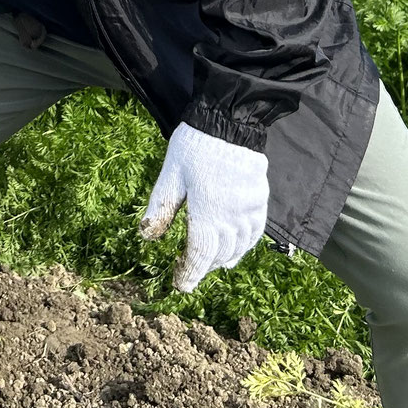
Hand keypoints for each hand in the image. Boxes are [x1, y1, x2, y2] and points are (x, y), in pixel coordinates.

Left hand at [139, 123, 269, 291]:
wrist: (229, 122)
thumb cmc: (194, 147)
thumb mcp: (170, 175)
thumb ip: (161, 207)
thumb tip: (147, 237)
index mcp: (206, 212)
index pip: (199, 254)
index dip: (189, 273)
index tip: (180, 286)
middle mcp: (231, 217)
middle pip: (219, 254)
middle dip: (203, 267)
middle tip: (188, 274)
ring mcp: (249, 210)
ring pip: (239, 247)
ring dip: (223, 259)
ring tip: (209, 264)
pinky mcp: (260, 200)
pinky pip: (256, 233)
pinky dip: (245, 246)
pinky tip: (236, 250)